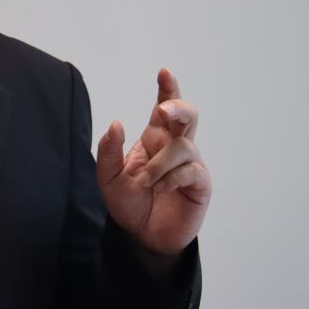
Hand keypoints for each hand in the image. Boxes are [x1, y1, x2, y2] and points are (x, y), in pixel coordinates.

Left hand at [96, 68, 210, 256]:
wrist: (142, 236)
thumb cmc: (128, 202)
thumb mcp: (108, 177)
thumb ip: (108, 150)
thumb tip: (116, 123)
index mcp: (154, 138)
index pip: (164, 107)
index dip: (167, 88)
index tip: (164, 72)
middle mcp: (174, 146)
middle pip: (187, 114)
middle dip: (177, 106)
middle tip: (162, 111)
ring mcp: (190, 164)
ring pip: (184, 145)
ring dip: (160, 163)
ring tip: (147, 182)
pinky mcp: (199, 184)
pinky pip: (191, 170)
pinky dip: (171, 178)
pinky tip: (160, 189)